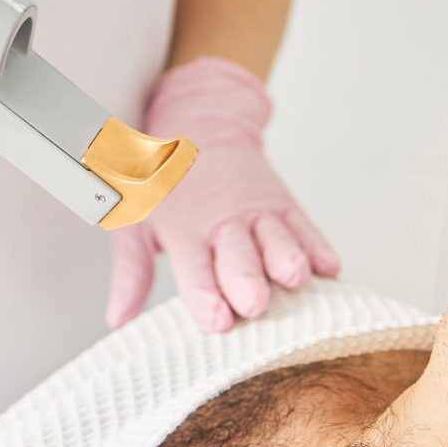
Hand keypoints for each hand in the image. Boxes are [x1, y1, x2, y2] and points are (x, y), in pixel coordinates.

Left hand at [105, 56, 340, 332]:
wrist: (201, 125)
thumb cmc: (164, 185)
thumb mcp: (135, 223)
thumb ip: (131, 273)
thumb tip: (118, 320)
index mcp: (183, 229)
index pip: (195, 268)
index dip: (206, 295)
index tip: (217, 321)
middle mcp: (223, 221)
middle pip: (241, 257)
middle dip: (248, 281)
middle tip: (254, 304)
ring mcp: (259, 210)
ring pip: (279, 239)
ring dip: (288, 260)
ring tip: (295, 279)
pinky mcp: (285, 203)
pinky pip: (307, 228)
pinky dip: (319, 248)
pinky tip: (328, 268)